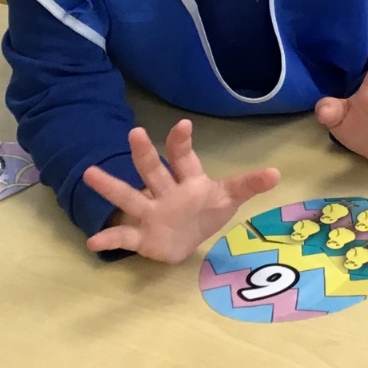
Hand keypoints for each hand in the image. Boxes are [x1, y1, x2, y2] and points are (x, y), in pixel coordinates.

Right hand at [82, 120, 279, 261]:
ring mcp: (150, 212)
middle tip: (136, 133)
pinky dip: (109, 238)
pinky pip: (123, 236)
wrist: (186, 238)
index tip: (184, 125)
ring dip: (111, 186)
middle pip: (153, 171)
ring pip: (129, 196)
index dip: (183, 143)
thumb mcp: (228, 197)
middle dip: (146, 154)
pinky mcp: (142, 236)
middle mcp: (165, 191)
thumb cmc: (204, 209)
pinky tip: (93, 242)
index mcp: (188, 180)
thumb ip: (248, 185)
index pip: (184, 158)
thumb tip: (277, 172)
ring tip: (90, 173)